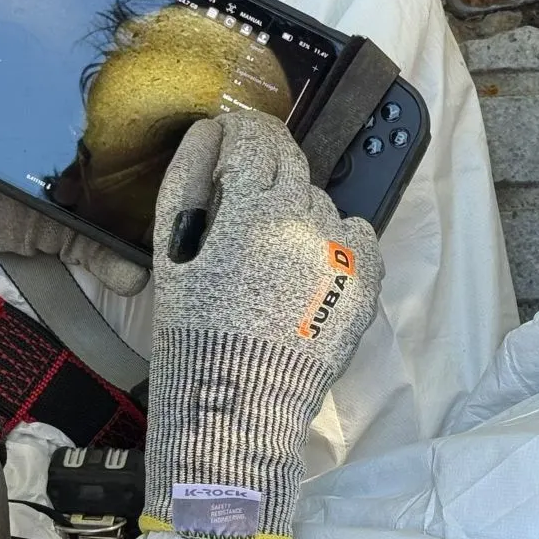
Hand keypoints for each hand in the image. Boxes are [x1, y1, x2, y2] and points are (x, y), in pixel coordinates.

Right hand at [140, 110, 382, 538]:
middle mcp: (305, 218)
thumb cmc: (194, 331)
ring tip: (268, 252)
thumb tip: (207, 132)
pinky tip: (306, 268)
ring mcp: (341, 251)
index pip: (255, 137)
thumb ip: (187, 183)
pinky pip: (356, 236)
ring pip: (320, 201)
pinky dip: (335, 241)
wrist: (238, 407)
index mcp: (252, 206)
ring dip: (294, 209)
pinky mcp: (364, 283)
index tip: (230, 137)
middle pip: (290, 162)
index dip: (239, 130)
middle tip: (243, 193)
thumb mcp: (174, 253)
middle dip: (265, 165)